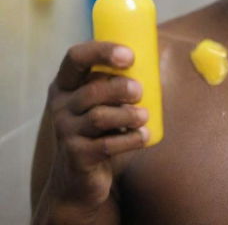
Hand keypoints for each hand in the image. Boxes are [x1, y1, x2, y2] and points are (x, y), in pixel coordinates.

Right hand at [43, 42, 148, 216]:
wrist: (80, 178)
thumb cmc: (101, 127)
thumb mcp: (105, 100)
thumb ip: (121, 79)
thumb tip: (162, 54)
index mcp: (67, 83)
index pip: (76, 57)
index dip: (102, 51)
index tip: (130, 57)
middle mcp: (61, 105)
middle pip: (92, 90)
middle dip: (121, 88)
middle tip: (139, 92)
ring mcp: (65, 132)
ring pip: (99, 118)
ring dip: (128, 115)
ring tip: (144, 116)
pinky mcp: (76, 157)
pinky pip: (106, 145)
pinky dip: (130, 140)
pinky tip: (144, 136)